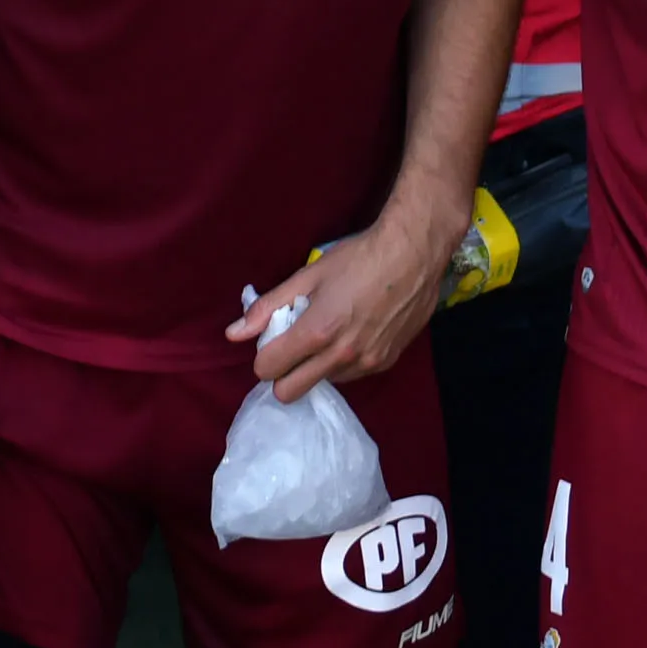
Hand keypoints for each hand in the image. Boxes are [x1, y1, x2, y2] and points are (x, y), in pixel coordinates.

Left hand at [227, 189, 468, 402]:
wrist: (414, 254)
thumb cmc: (358, 258)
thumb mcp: (308, 276)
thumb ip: (268, 307)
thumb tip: (233, 334)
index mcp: (316, 332)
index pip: (268, 370)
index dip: (263, 356)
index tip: (273, 339)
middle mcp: (340, 356)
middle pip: (289, 392)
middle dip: (283, 374)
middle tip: (293, 346)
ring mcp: (365, 364)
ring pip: (322, 383)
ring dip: (316, 366)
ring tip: (331, 331)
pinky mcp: (385, 363)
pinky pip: (350, 375)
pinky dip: (343, 361)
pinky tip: (355, 331)